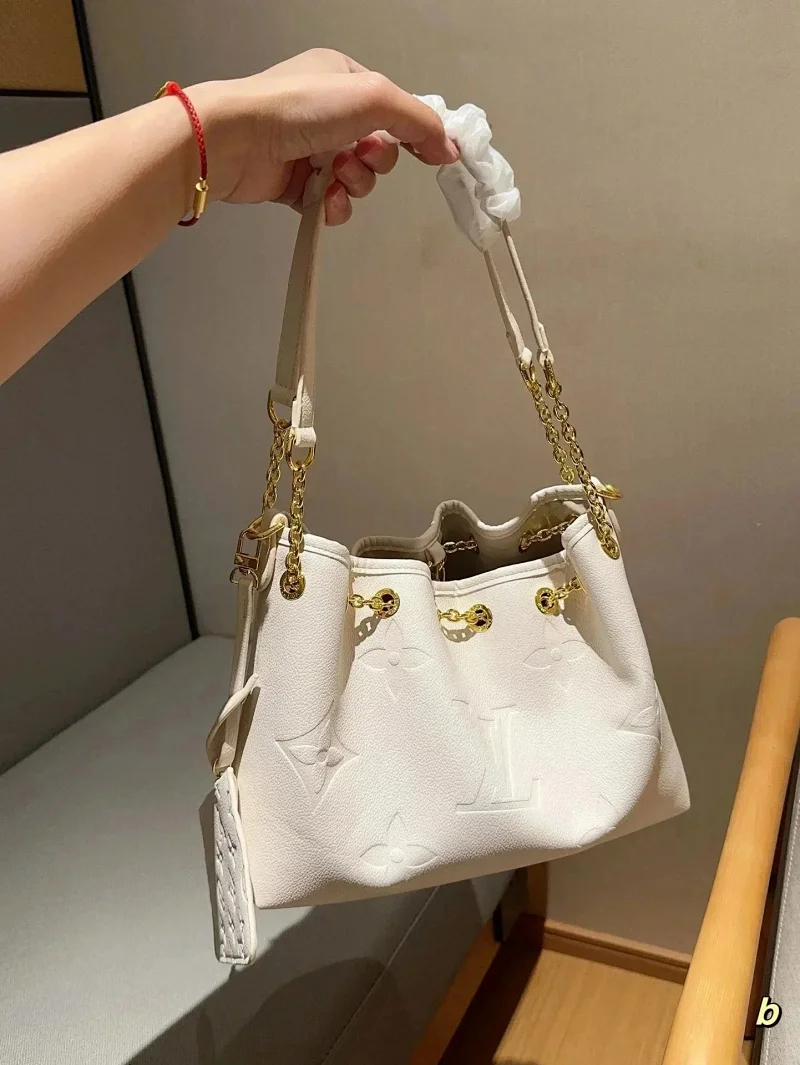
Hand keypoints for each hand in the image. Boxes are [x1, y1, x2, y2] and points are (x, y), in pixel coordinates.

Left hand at [188, 49, 459, 225]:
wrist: (238, 139)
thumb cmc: (301, 107)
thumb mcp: (374, 98)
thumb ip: (418, 121)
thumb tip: (449, 146)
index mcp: (342, 78)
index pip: (393, 110)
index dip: (411, 134)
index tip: (431, 155)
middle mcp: (326, 111)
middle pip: (379, 149)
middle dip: (374, 161)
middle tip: (357, 157)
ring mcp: (309, 148)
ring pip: (357, 179)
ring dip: (354, 184)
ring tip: (332, 177)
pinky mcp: (293, 183)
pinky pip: (331, 203)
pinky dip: (333, 206)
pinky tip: (322, 200)